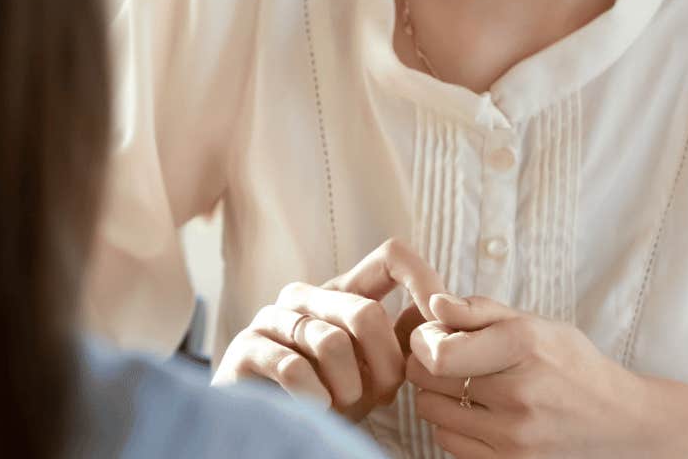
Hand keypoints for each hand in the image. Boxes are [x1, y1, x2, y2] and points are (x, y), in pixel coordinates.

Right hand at [212, 239, 445, 421]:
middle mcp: (306, 295)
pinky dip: (315, 397)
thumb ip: (402, 337)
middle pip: (366, 312)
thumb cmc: (327, 395)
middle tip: (382, 396)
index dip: (423, 281)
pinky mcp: (246, 348)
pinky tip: (317, 408)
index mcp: (342, 292)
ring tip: (342, 406)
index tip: (442, 321)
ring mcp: (272, 318)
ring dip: (348, 389)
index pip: (391, 257)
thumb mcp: (374, 368)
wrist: (269, 430)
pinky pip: (293, 367)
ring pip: (331, 343)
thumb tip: (441, 307)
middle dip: (385, 365)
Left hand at [407, 294, 663, 458]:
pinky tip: (479, 413)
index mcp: (524, 347)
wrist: (618, 421)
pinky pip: (447, 441)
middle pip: (427, 380)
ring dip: (438, 396)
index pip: (438, 354)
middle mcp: (518, 394)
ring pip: (431, 411)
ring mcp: (513, 437)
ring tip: (468, 387)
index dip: (423, 342)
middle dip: (427, 363)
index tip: (433, 336)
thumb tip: (434, 304)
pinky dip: (453, 425)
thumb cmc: (572, 365)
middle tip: (449, 358)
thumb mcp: (536, 324)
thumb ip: (481, 311)